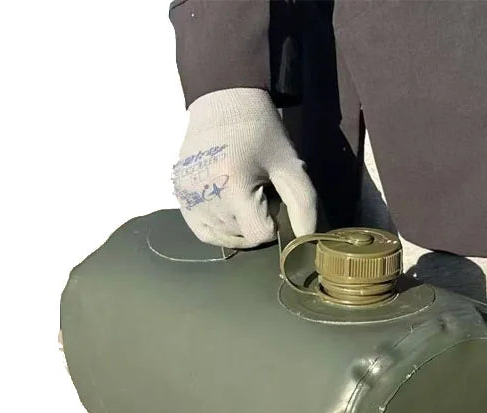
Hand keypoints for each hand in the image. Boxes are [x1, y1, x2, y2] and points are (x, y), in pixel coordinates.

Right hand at [172, 88, 316, 247]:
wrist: (223, 100)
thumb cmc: (260, 130)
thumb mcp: (289, 164)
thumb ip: (303, 204)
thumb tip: (307, 240)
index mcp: (232, 187)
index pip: (258, 234)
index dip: (273, 222)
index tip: (273, 197)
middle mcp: (204, 196)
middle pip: (241, 236)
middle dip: (256, 221)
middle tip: (258, 190)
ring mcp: (187, 198)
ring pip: (223, 237)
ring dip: (239, 226)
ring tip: (242, 195)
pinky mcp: (179, 196)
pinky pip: (203, 231)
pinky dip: (220, 230)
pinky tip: (229, 212)